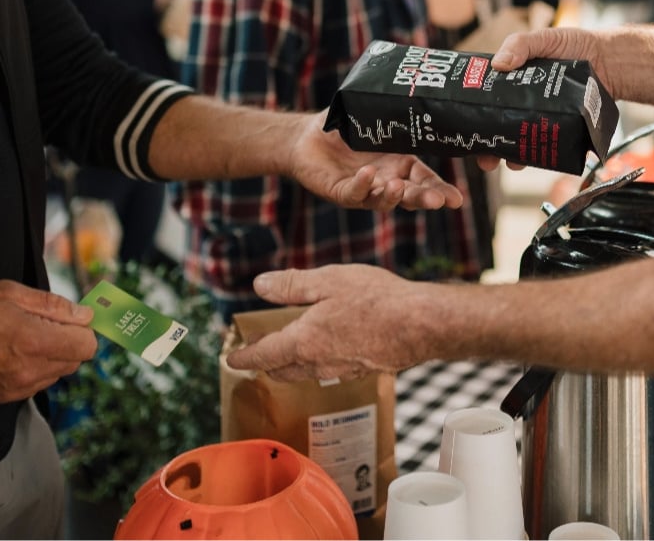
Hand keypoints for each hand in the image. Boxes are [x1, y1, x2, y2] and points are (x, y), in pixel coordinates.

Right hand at [0, 281, 97, 405]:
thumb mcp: (10, 293)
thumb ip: (55, 306)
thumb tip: (85, 315)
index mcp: (33, 342)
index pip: (87, 346)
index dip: (84, 330)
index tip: (75, 321)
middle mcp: (26, 371)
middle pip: (74, 362)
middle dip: (68, 342)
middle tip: (44, 324)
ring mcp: (12, 390)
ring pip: (54, 375)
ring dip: (49, 357)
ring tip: (21, 337)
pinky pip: (32, 385)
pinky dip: (30, 370)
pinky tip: (8, 353)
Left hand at [226, 265, 436, 379]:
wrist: (422, 325)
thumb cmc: (377, 299)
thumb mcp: (329, 281)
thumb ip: (291, 285)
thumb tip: (259, 285)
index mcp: (304, 341)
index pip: (263, 355)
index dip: (244, 356)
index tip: (231, 358)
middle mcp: (319, 363)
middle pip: (282, 369)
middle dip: (266, 363)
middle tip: (258, 353)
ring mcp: (342, 370)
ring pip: (306, 372)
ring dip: (292, 364)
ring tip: (290, 350)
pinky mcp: (363, 370)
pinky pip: (330, 371)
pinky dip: (319, 363)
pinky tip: (330, 349)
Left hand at [289, 112, 463, 211]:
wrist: (307, 138)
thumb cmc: (344, 128)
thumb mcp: (374, 118)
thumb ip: (394, 112)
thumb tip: (419, 89)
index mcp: (399, 165)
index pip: (424, 181)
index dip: (440, 190)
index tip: (456, 199)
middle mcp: (385, 181)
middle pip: (409, 195)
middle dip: (423, 199)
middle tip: (437, 201)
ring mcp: (364, 190)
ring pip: (383, 200)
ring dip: (393, 196)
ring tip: (398, 186)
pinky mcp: (340, 192)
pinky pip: (353, 192)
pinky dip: (362, 185)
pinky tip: (367, 173)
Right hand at [480, 27, 609, 172]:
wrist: (609, 61)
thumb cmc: (574, 45)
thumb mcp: (543, 38)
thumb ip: (520, 44)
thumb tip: (499, 65)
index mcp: (510, 81)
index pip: (483, 98)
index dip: (471, 111)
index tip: (463, 124)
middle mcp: (520, 101)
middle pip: (496, 126)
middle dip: (487, 145)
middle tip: (484, 157)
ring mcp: (538, 117)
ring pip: (517, 140)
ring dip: (508, 155)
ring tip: (508, 161)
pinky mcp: (557, 128)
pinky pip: (542, 145)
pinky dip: (534, 155)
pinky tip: (529, 161)